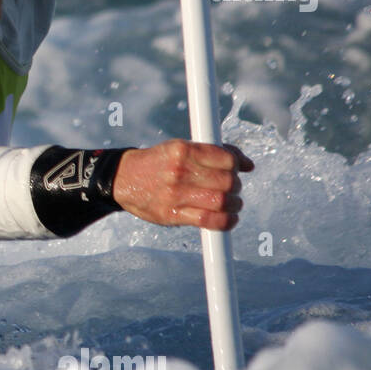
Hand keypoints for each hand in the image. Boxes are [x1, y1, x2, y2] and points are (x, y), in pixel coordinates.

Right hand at [112, 140, 252, 230]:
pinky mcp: (172, 214)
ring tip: (232, 204)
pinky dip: (225, 222)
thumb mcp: (179, 147)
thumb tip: (248, 165)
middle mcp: (179, 171)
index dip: (237, 165)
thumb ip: (212, 153)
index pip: (226, 158)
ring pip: (221, 201)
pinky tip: (228, 218)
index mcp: (183, 150)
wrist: (122, 178)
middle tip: (232, 189)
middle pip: (227, 181)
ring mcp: (175, 194)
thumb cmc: (158, 163)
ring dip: (234, 204)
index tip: (237, 170)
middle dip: (235, 186)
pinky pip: (208, 220)